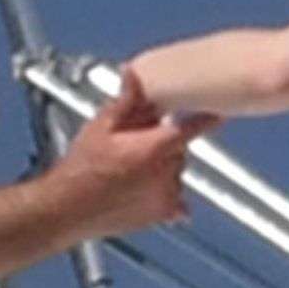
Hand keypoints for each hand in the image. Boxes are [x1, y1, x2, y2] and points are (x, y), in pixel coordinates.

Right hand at [51, 67, 221, 240]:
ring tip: (129, 172)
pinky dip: (166, 195)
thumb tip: (134, 74)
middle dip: (161, 145)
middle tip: (132, 148)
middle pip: (178, 149)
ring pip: (175, 173)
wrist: (68, 208)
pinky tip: (144, 193)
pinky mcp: (164, 213)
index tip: (220, 113)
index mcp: (157, 146)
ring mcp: (169, 194)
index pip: (193, 127)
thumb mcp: (101, 127)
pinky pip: (176, 200)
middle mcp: (169, 171)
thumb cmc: (82, 167)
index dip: (207, 119)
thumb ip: (126, 101)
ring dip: (161, 170)